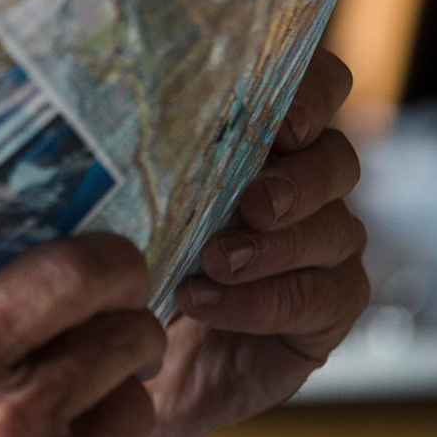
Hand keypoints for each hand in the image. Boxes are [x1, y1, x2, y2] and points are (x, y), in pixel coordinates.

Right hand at [0, 234, 164, 436]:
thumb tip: (28, 280)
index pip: (69, 277)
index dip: (111, 259)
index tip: (117, 261)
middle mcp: (7, 419)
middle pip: (127, 337)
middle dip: (123, 325)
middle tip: (104, 327)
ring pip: (136, 406)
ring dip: (110, 398)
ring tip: (64, 407)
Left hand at [106, 49, 369, 436]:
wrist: (132, 350)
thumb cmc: (129, 254)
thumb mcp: (126, 196)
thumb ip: (139, 152)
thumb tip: (100, 107)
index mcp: (262, 136)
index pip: (318, 86)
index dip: (314, 93)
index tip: (283, 119)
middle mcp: (305, 184)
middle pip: (337, 158)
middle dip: (297, 180)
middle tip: (252, 203)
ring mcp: (323, 246)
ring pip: (337, 230)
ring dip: (274, 247)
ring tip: (215, 261)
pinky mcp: (326, 309)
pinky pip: (324, 298)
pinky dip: (263, 301)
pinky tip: (208, 303)